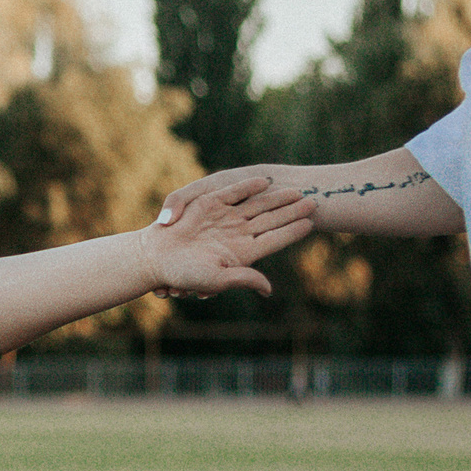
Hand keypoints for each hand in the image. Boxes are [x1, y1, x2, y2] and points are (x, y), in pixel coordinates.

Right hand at [136, 178, 314, 299]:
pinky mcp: (210, 204)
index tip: (311, 224)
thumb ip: (243, 279)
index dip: (292, 232)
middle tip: (315, 201)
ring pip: (256, 205)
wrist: (155, 257)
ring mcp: (225, 218)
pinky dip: (248, 187)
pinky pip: (233, 193)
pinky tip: (264, 181)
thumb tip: (268, 289)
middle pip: (270, 220)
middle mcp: (237, 233)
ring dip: (276, 198)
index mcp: (242, 253)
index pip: (273, 240)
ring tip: (296, 190)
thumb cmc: (184, 273)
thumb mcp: (216, 279)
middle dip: (292, 211)